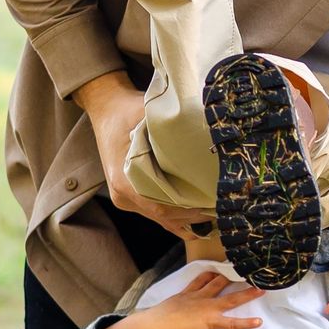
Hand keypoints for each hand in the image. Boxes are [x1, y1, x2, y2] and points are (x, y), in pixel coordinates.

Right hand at [75, 71, 211, 233]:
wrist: (107, 108)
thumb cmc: (128, 110)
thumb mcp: (148, 115)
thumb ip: (170, 132)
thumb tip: (204, 138)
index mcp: (124, 181)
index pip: (159, 208)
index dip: (187, 212)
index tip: (210, 207)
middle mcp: (122, 195)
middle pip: (163, 217)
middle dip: (193, 217)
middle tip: (220, 210)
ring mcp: (125, 198)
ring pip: (161, 219)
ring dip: (186, 219)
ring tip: (214, 214)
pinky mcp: (130, 196)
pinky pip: (156, 212)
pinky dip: (176, 217)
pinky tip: (197, 217)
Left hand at [99, 271, 263, 328]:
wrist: (154, 326)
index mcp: (211, 322)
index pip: (233, 324)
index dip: (247, 323)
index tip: (260, 321)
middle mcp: (207, 307)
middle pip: (231, 299)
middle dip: (247, 293)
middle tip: (261, 287)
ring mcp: (198, 297)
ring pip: (217, 284)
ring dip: (230, 277)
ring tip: (241, 270)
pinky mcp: (188, 291)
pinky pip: (200, 279)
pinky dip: (209, 274)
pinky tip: (216, 269)